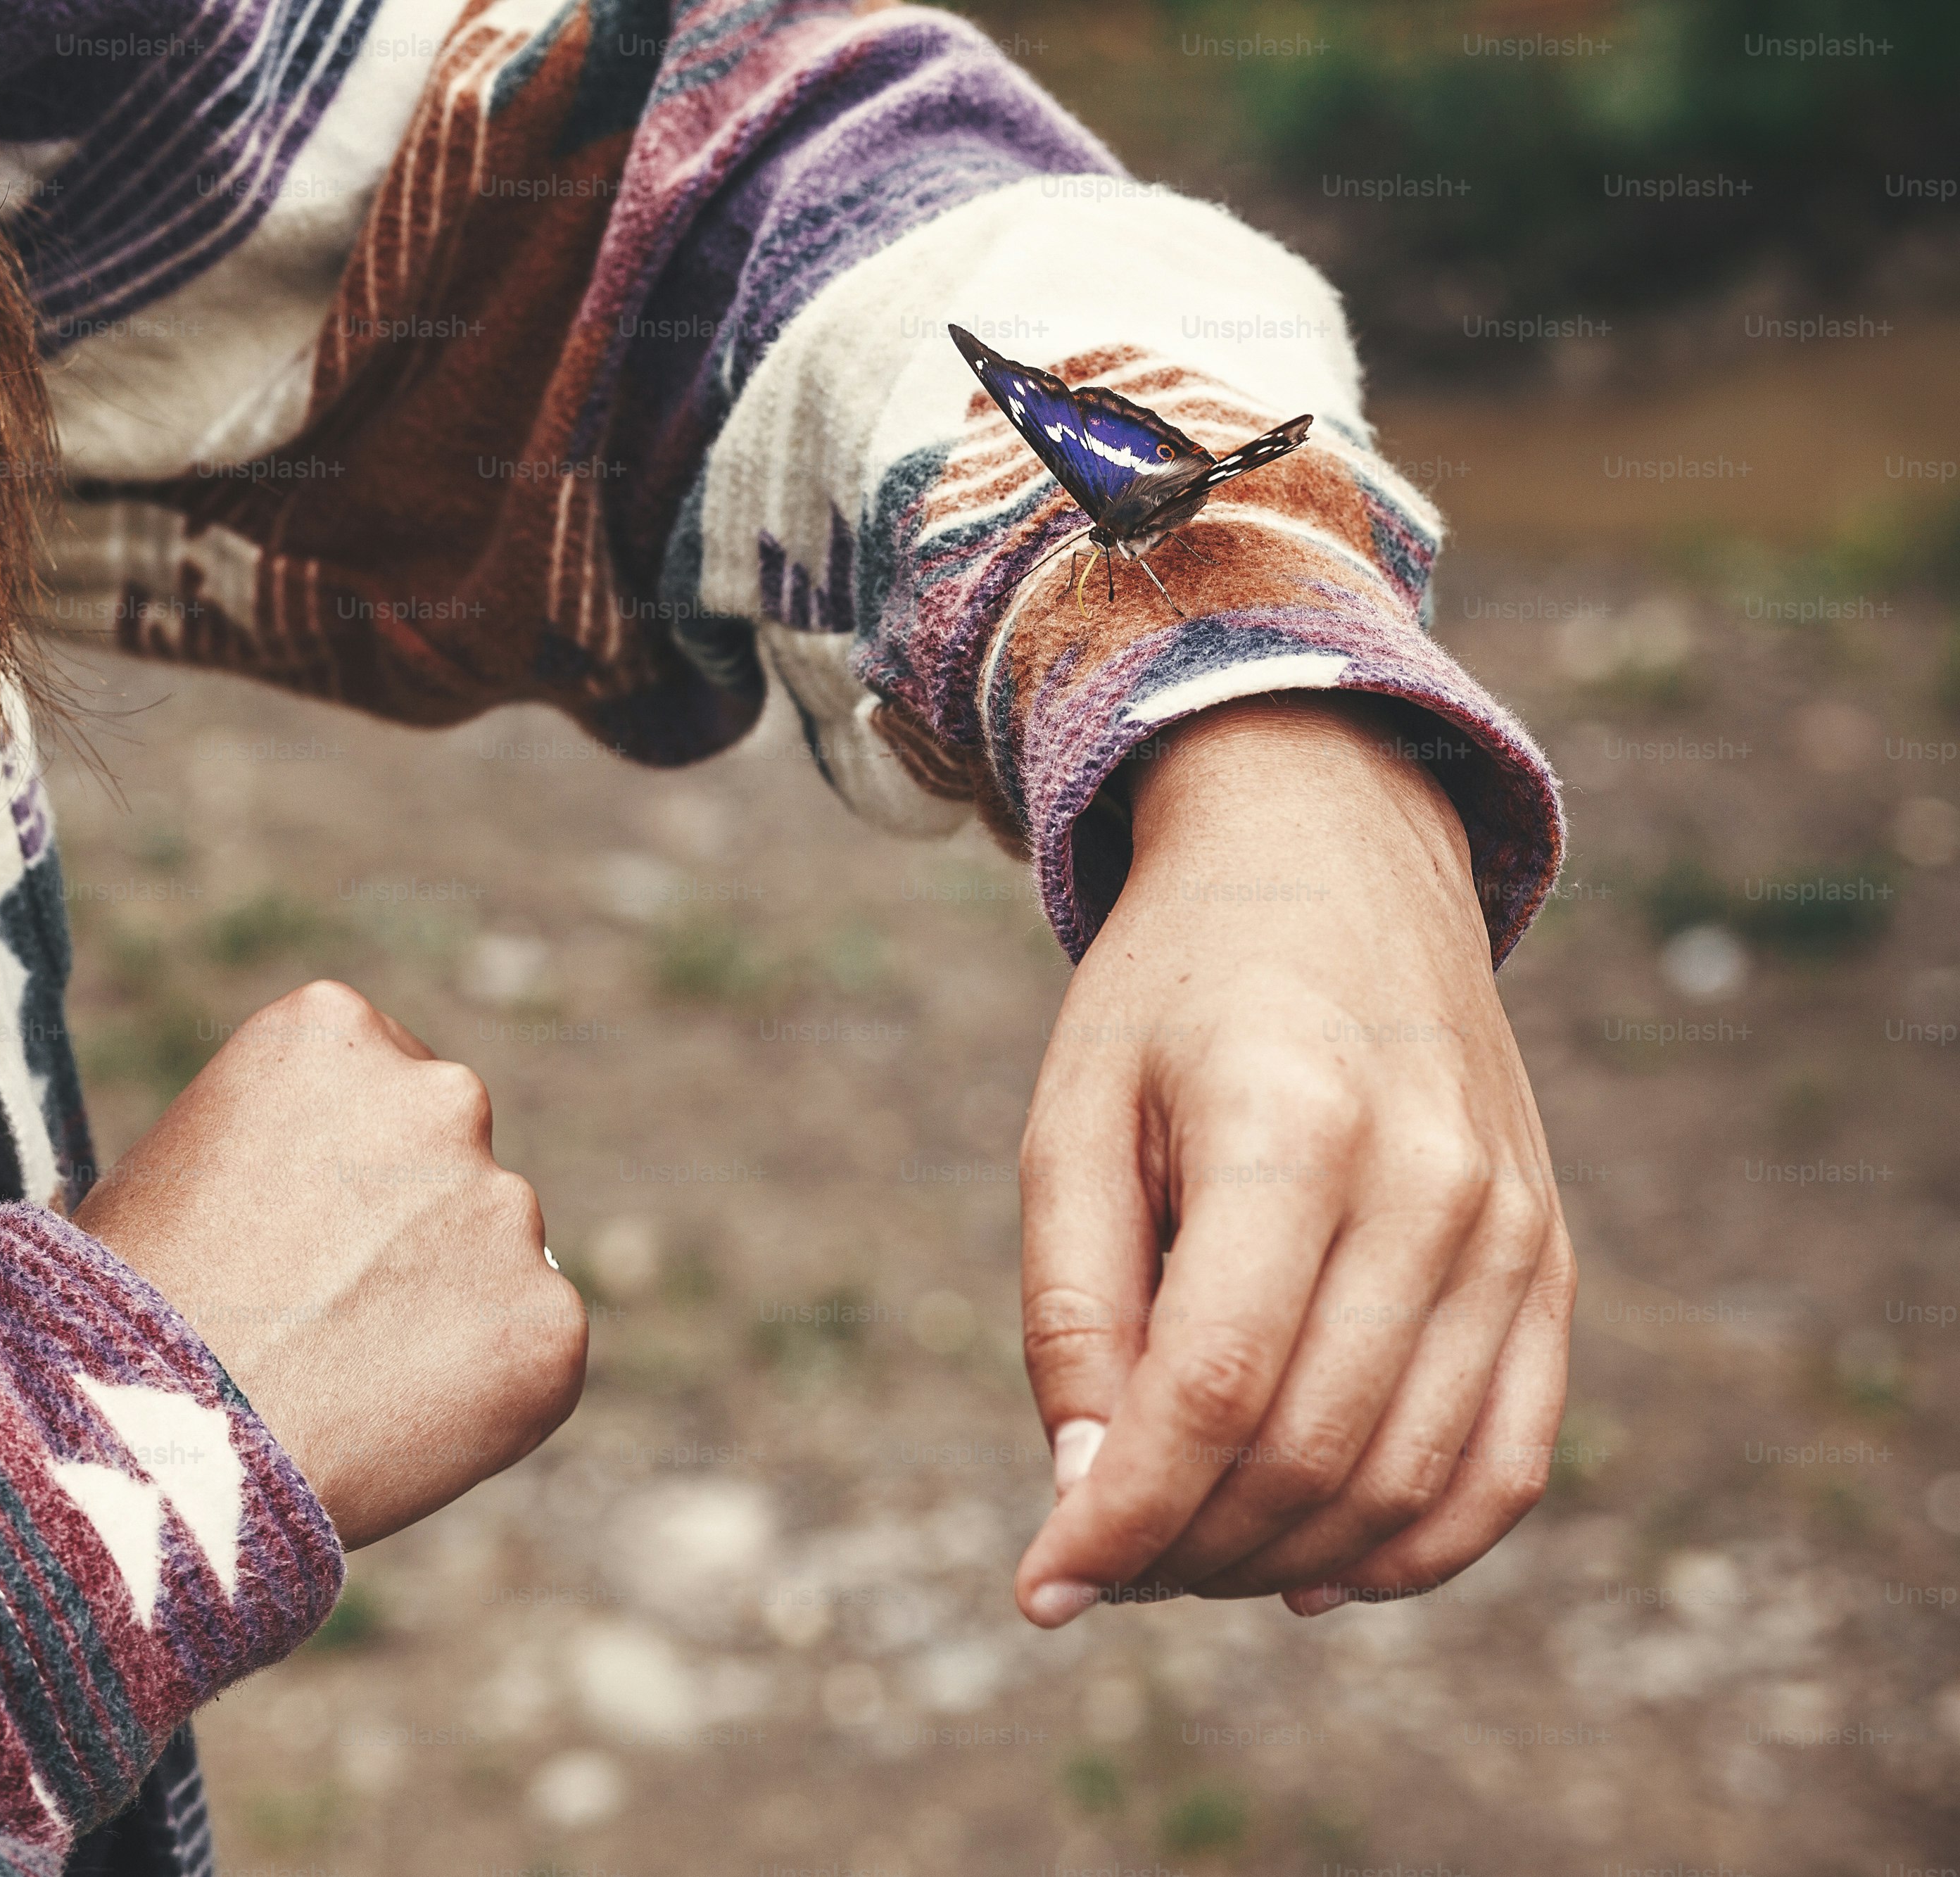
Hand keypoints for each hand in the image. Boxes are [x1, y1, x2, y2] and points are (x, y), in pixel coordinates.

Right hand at [71, 980, 586, 1548]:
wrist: (151, 1440)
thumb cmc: (119, 1313)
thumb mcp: (166, 1169)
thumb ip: (270, 1150)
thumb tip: (312, 1197)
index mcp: (334, 1031)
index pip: (379, 1088)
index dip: (341, 1175)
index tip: (298, 1239)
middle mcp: (441, 1094)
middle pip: (448, 1165)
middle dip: (409, 1233)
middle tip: (325, 1321)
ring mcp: (507, 1206)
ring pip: (493, 1263)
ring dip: (443, 1316)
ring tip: (336, 1388)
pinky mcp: (549, 1320)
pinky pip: (529, 1356)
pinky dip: (480, 1398)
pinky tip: (385, 1430)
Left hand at [1010, 694, 1574, 1624]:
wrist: (1331, 861)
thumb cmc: (1173, 993)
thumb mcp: (1075, 1117)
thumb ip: (1071, 1305)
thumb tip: (1086, 1492)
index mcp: (1291, 1128)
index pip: (1210, 1389)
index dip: (1120, 1516)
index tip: (1039, 1586)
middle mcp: (1429, 1184)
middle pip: (1308, 1451)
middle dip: (1185, 1549)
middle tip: (1097, 1563)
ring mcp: (1512, 1228)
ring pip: (1404, 1479)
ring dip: (1281, 1562)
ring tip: (1181, 1558)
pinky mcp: (1553, 1263)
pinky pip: (1509, 1461)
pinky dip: (1415, 1549)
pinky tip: (1315, 1578)